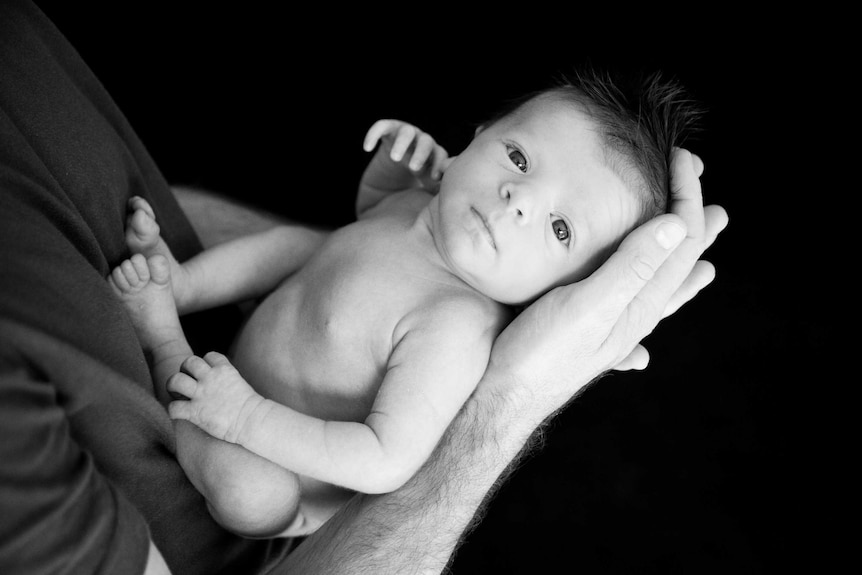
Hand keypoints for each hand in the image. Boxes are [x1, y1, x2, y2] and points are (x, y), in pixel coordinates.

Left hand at [166, 352, 264, 443]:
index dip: (205, 364)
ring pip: (175, 380)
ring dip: (173, 387)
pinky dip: (173, 410)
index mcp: (224, 370)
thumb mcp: (239, 384)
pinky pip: (173, 407)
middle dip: (185, 370)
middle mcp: (210, 378)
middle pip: (188, 362)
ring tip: (178, 394)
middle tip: (188, 382)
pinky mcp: (195, 412)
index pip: (209, 356)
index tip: (206, 374)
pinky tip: (180, 413)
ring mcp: (201, 395)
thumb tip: (220, 385)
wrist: (251, 421)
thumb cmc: (250, 407)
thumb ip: (227, 380)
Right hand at [363, 119, 451, 188]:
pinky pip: (382, 126)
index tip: (433, 178)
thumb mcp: (423, 192)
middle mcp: (420, 143)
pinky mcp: (387, 131)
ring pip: (406, 132)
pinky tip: (367, 148)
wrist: (389, 184)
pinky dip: (375, 134)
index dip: (438, 165)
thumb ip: (435, 193)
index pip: (440, 156)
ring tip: (395, 158)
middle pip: (426, 142)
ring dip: (402, 143)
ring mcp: (404, 135)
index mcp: (432, 156)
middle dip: (421, 154)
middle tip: (413, 168)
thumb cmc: (410, 189)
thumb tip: (446, 204)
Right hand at [485, 148, 727, 417]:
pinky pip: (640, 298)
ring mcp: (616, 322)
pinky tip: (659, 300)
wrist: (507, 398)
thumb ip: (632, 267)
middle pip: (679, 258)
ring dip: (683, 254)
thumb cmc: (541, 354)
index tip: (681, 157)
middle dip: (693, 219)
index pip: (680, 239)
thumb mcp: (589, 306)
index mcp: (641, 302)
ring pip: (662, 279)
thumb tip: (677, 225)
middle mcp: (636, 312)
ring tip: (705, 240)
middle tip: (707, 189)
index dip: (686, 195)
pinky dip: (659, 287)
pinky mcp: (593, 327)